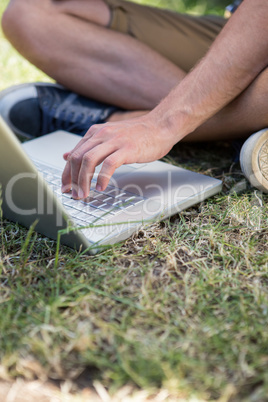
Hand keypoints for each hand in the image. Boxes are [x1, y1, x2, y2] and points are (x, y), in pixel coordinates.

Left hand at [61, 114, 176, 198]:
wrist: (161, 126)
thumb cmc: (137, 134)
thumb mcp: (107, 137)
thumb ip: (88, 147)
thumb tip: (66, 156)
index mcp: (95, 132)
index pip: (74, 154)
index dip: (66, 173)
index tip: (65, 187)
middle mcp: (101, 134)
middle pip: (78, 158)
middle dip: (72, 179)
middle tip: (73, 194)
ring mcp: (114, 141)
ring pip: (89, 161)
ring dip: (83, 180)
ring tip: (84, 194)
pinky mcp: (127, 148)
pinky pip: (109, 164)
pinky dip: (102, 177)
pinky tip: (100, 187)